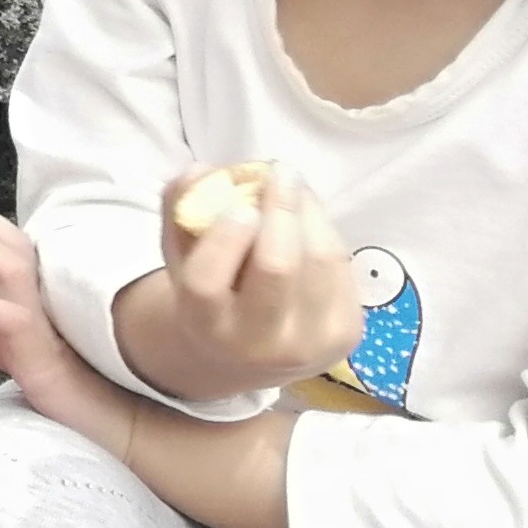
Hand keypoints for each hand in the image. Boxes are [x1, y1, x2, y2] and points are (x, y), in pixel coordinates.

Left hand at [0, 193, 136, 447]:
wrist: (110, 426)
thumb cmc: (68, 388)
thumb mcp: (16, 358)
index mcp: (38, 298)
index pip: (9, 246)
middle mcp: (47, 301)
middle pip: (11, 245)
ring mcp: (48, 324)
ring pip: (13, 268)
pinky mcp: (45, 354)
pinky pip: (13, 321)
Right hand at [138, 159, 361, 394]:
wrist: (253, 357)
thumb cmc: (213, 293)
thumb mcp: (182, 256)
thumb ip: (180, 208)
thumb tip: (202, 170)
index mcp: (207, 326)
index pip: (207, 283)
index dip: (224, 240)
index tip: (239, 205)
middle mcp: (260, 344)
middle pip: (277, 267)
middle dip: (281, 209)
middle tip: (279, 172)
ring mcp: (311, 343)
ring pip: (321, 260)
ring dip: (309, 211)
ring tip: (293, 187)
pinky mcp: (347, 335)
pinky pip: (342, 267)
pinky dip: (326, 231)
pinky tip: (309, 219)